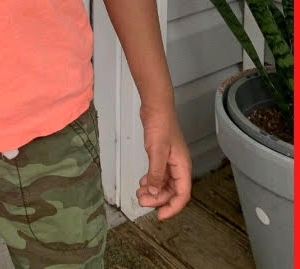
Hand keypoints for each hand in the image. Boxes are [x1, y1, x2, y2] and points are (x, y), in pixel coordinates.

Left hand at [136, 105, 191, 219]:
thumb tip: (155, 194)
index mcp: (182, 166)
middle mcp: (179, 165)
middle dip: (158, 199)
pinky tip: (143, 182)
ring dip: (154, 190)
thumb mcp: (156, 152)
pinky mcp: (162, 155)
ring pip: (165, 183)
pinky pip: (159, 174)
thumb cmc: (160, 125)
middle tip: (141, 201)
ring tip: (139, 193)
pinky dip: (152, 180)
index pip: (182, 194)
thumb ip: (156, 174)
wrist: (156, 107)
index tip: (160, 216)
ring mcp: (171, 160)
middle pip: (172, 191)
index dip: (172, 208)